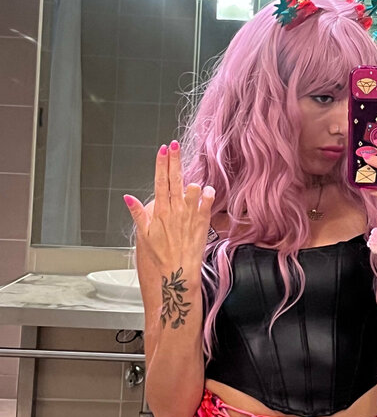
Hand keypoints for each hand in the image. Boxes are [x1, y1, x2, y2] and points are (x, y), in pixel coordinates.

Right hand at [123, 141, 214, 277]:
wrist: (178, 272)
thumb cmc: (162, 255)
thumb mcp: (144, 235)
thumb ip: (138, 213)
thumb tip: (128, 198)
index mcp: (160, 211)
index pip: (160, 181)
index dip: (161, 164)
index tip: (163, 149)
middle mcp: (175, 209)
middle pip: (174, 178)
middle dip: (174, 160)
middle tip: (173, 145)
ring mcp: (190, 214)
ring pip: (192, 187)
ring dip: (191, 181)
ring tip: (189, 182)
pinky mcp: (203, 220)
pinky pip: (208, 200)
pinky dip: (208, 193)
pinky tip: (206, 191)